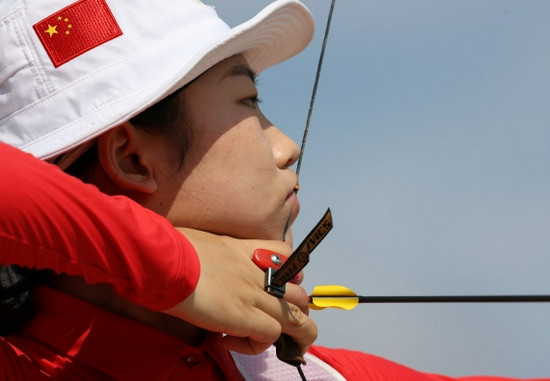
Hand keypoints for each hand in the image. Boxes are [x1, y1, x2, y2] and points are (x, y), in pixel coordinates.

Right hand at [162, 228, 316, 354]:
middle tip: (275, 326)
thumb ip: (213, 255)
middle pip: (299, 295)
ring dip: (291, 337)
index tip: (278, 289)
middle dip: (296, 315)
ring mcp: (254, 294)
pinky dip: (256, 346)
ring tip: (272, 347)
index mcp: (246, 250)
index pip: (286, 256)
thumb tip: (202, 266)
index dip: (291, 275)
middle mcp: (257, 271)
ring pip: (297, 319)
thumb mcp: (201, 241)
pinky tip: (230, 342)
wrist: (164, 259)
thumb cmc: (171, 248)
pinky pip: (270, 335)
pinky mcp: (244, 316)